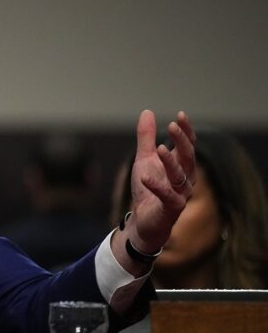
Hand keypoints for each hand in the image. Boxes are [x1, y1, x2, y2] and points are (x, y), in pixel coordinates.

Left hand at [126, 110, 196, 254]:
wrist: (143, 221)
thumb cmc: (147, 189)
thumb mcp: (143, 159)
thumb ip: (146, 138)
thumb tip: (147, 112)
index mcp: (181, 166)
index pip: (189, 146)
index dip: (186, 131)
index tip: (181, 115)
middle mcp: (185, 179)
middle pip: (188, 158)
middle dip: (182, 141)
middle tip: (172, 126)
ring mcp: (180, 195)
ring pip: (180, 176)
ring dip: (170, 162)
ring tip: (160, 148)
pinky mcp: (171, 208)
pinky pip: (166, 196)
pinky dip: (156, 185)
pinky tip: (144, 176)